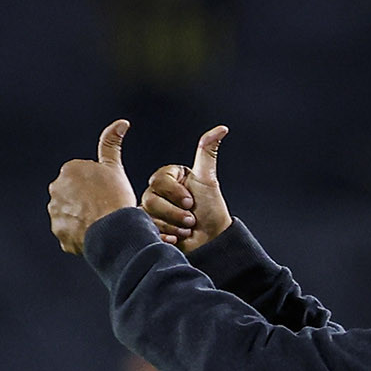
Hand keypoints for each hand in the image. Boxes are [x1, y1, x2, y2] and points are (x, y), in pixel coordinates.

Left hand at [47, 119, 137, 254]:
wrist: (113, 231)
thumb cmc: (116, 198)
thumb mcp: (114, 168)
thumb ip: (111, 143)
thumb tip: (121, 123)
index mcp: (69, 170)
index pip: (82, 178)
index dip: (97, 186)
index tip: (107, 193)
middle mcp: (56, 189)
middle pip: (73, 195)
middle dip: (85, 201)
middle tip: (104, 208)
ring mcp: (55, 212)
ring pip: (70, 213)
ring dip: (80, 217)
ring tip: (99, 222)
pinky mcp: (59, 231)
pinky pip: (69, 232)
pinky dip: (79, 234)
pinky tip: (94, 233)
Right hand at [140, 125, 231, 252]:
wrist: (212, 241)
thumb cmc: (212, 211)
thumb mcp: (208, 179)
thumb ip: (208, 152)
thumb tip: (222, 128)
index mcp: (168, 177)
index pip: (159, 180)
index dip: (176, 193)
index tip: (191, 201)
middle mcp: (157, 192)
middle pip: (150, 199)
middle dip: (175, 213)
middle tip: (191, 219)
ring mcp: (152, 211)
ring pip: (149, 216)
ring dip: (173, 226)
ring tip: (187, 229)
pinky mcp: (150, 228)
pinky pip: (148, 230)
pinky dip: (165, 237)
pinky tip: (176, 239)